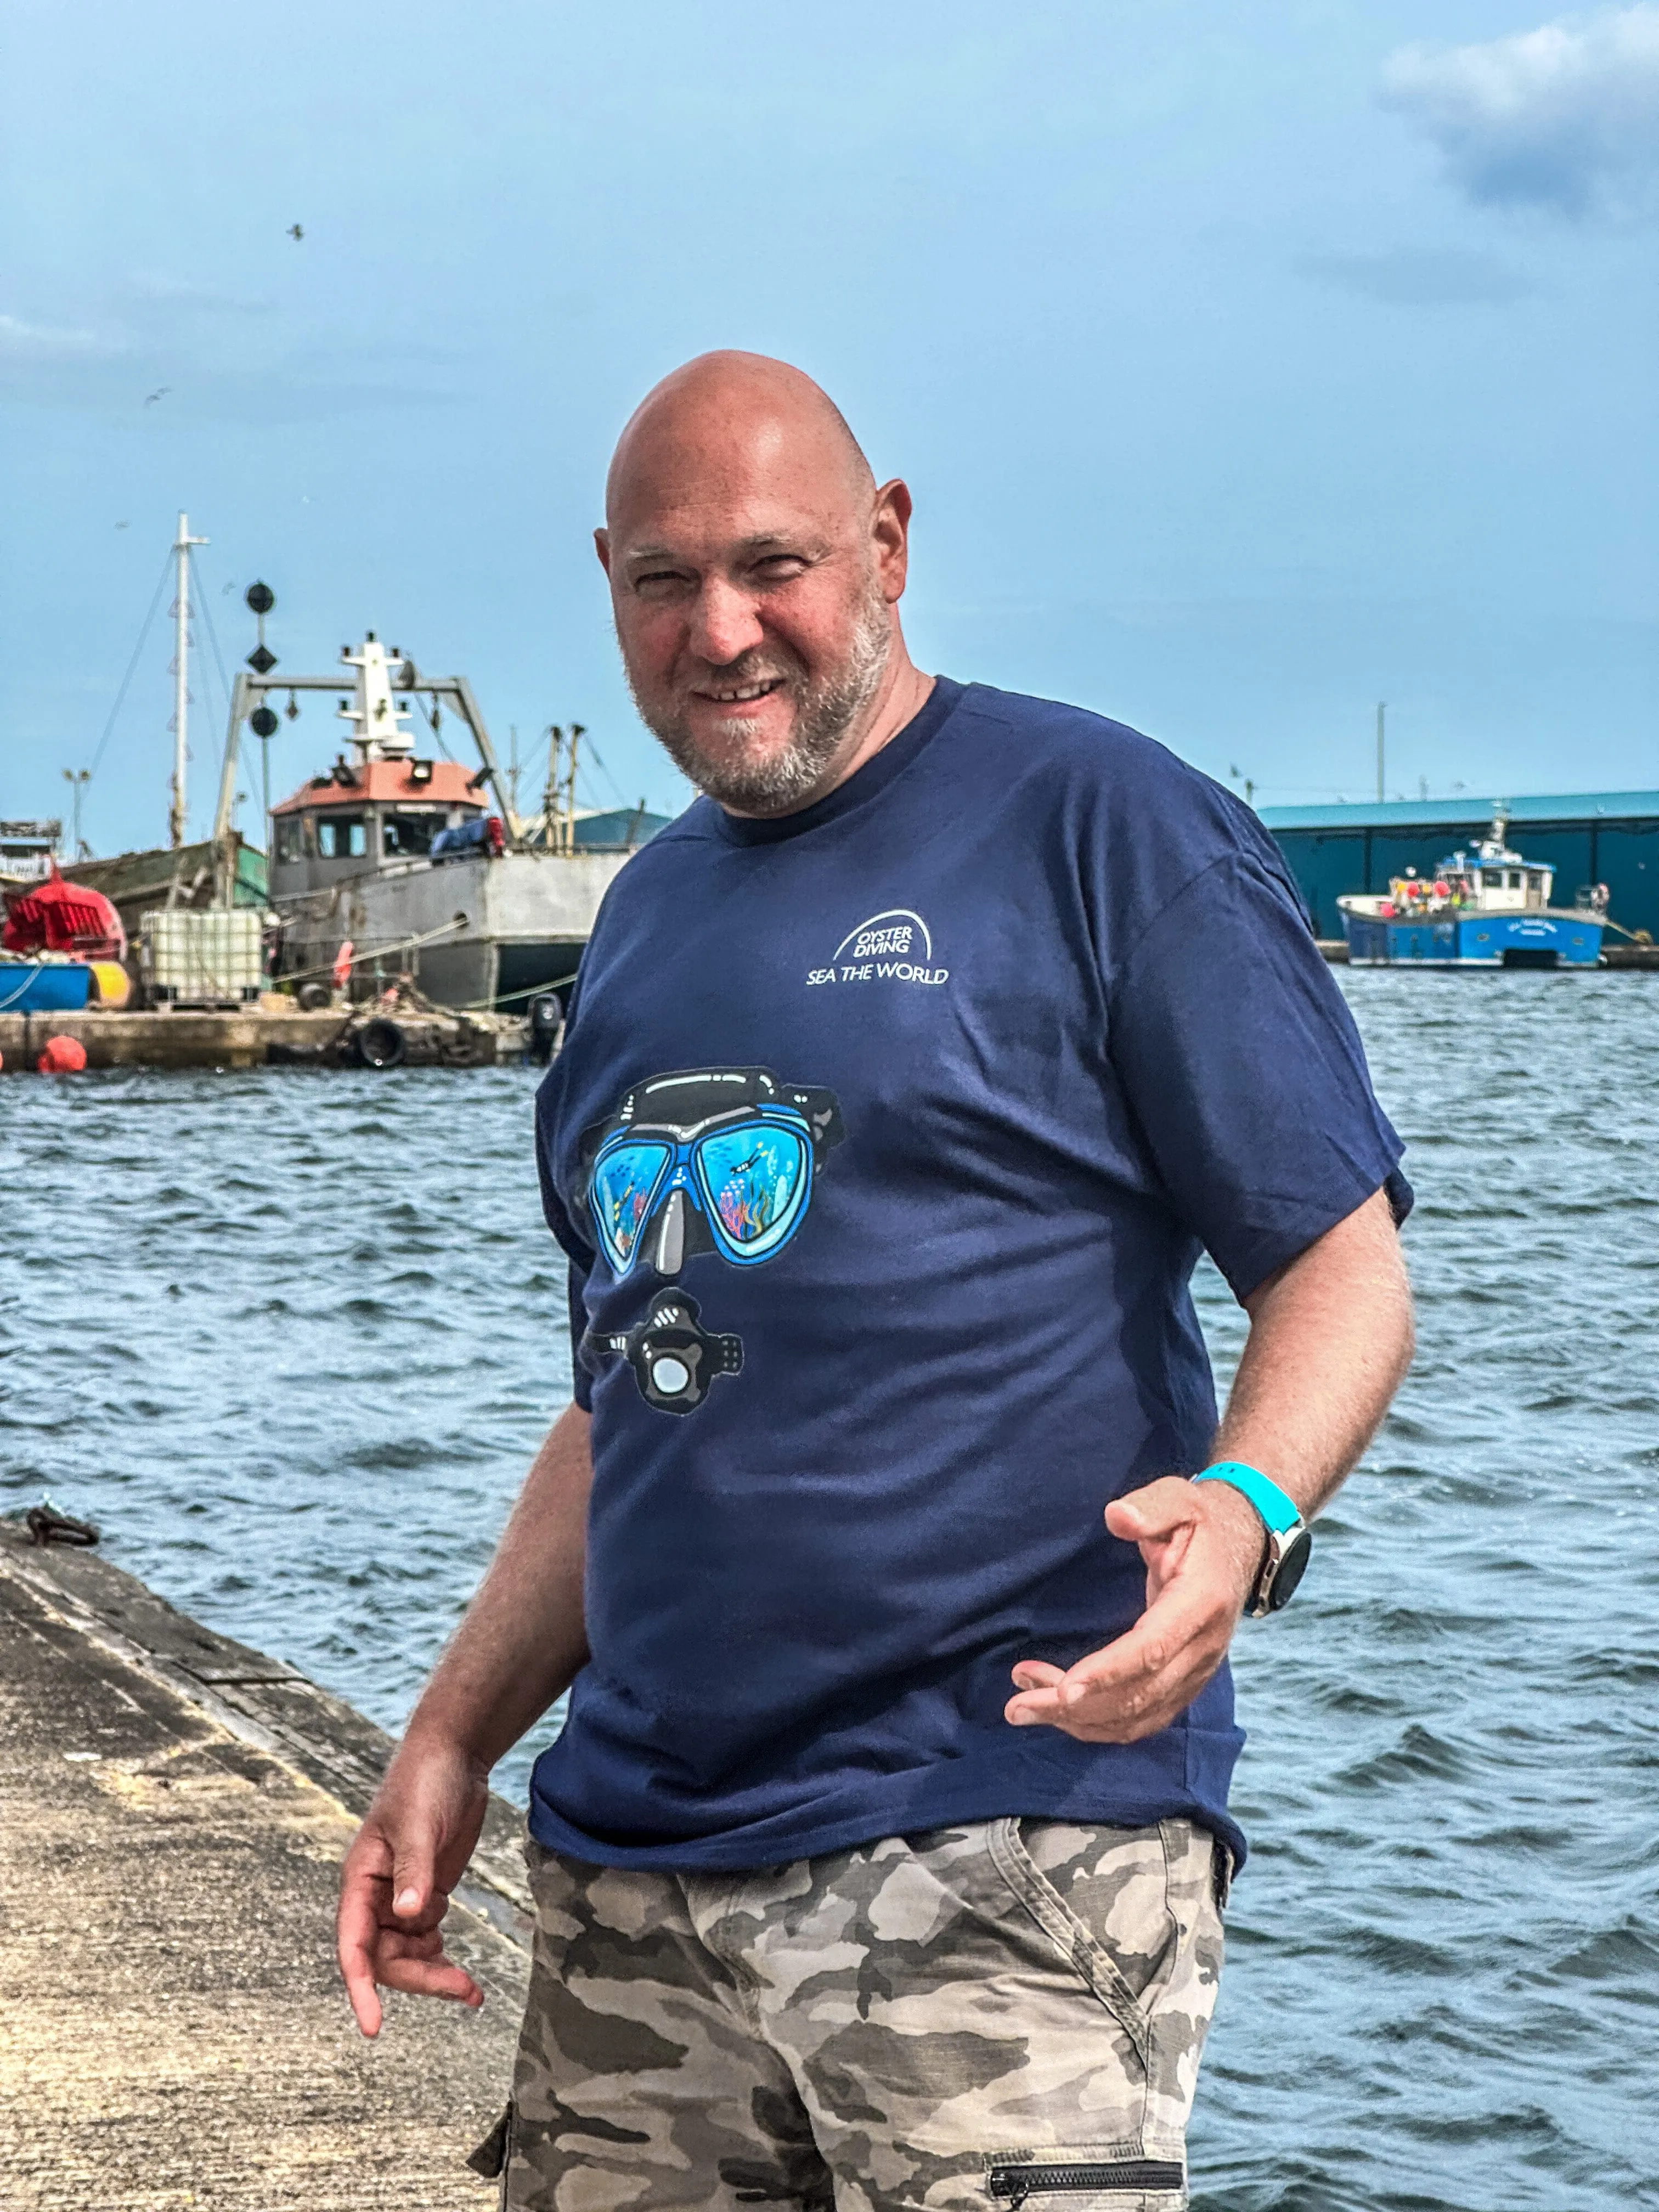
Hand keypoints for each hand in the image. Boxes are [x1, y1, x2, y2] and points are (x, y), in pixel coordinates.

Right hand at [336, 1728, 491, 2036]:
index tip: (373, 2026)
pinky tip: (467, 1974)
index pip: (353, 1945)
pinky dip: (443, 1960)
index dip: (360, 1988)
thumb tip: (410, 1915)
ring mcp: (402, 1897)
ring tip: (472, 1990)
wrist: (454, 1755)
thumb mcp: (420, 1824)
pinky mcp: (427, 1893)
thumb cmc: (425, 1781)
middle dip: (420, 1979)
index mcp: (361, 1880)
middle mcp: (376, 1896)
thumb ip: (414, 1870)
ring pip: (407, 1956)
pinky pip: (427, 1942)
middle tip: (463, 1989)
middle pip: (386, 1958)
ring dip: (435, 1976)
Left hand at [1005, 1475, 1263, 1743]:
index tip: (1062, 1688)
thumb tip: (1117, 1516)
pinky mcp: (1184, 1685)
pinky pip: (1143, 1720)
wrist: (1239, 1547)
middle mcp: (1203, 1649)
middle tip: (1016, 1706)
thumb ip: (1150, 1507)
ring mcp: (1196, 1674)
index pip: (1152, 1649)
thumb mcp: (1180, 1499)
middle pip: (1138, 1695)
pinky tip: (1058, 1712)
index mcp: (1201, 1604)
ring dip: (1078, 1720)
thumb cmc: (1199, 1522)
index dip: (1108, 1671)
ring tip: (1023, 1707)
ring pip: (1137, 1716)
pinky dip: (1099, 1724)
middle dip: (1075, 1707)